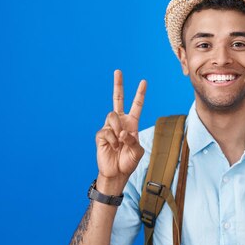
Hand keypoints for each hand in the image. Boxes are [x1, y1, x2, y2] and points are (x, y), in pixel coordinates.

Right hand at [95, 70, 145, 185]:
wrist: (116, 173)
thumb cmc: (128, 162)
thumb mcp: (137, 151)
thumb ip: (133, 140)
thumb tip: (122, 132)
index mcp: (131, 124)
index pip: (136, 106)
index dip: (140, 94)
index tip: (143, 82)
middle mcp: (120, 123)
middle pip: (118, 100)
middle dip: (118, 85)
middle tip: (118, 71)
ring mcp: (109, 127)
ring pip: (112, 115)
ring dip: (118, 129)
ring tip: (119, 142)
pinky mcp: (101, 134)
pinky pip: (107, 130)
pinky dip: (112, 140)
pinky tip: (113, 147)